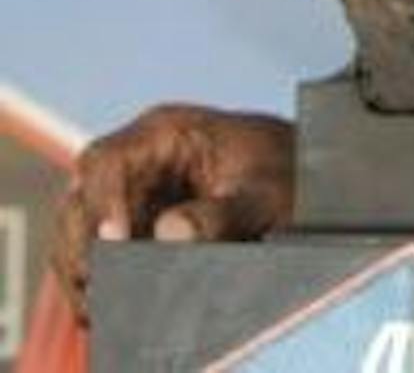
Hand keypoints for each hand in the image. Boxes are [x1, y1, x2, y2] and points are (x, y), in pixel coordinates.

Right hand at [50, 104, 293, 321]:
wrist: (309, 182)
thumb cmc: (290, 172)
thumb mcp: (267, 193)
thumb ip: (224, 214)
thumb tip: (170, 233)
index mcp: (168, 133)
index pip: (108, 161)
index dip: (102, 201)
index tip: (113, 241)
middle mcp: (139, 161)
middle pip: (81, 199)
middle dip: (82, 246)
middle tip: (98, 288)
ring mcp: (131, 195)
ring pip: (81, 231)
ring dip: (84, 269)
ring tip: (101, 304)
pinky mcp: (133, 229)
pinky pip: (98, 255)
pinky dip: (99, 280)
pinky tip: (108, 304)